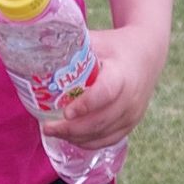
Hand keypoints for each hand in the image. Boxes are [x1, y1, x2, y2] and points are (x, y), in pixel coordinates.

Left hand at [48, 26, 163, 150]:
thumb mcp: (97, 41)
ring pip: (101, 135)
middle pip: (100, 121)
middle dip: (71, 129)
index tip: (66, 112)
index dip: (86, 104)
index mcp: (122, 74)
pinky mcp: (130, 126)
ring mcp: (132, 115)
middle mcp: (130, 98)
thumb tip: (37, 45)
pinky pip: (107, 140)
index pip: (106, 93)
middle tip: (47, 127)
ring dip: (75, 138)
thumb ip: (72, 46)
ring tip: (53, 132)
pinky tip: (70, 138)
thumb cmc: (115, 47)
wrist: (146, 55)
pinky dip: (87, 142)